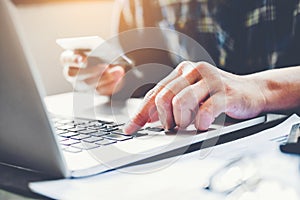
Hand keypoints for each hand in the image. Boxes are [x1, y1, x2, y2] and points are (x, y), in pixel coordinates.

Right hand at [60, 50, 124, 95]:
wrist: (106, 60)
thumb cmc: (97, 51)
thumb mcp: (97, 46)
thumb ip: (98, 48)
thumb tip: (106, 52)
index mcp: (68, 58)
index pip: (66, 59)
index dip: (73, 60)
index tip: (84, 60)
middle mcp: (71, 73)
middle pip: (76, 75)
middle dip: (91, 71)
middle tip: (105, 67)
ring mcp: (80, 84)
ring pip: (88, 84)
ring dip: (104, 78)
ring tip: (117, 72)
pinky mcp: (92, 90)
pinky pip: (100, 91)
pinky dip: (111, 85)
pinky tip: (119, 80)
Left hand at [123, 61, 266, 133]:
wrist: (253, 92)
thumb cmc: (219, 96)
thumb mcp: (192, 97)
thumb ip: (171, 104)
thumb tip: (147, 119)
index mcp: (183, 71)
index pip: (155, 93)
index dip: (140, 113)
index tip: (130, 129)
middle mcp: (194, 71)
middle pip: (164, 97)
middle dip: (163, 119)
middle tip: (171, 128)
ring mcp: (211, 80)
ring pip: (181, 102)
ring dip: (181, 121)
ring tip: (188, 126)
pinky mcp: (226, 92)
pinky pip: (205, 110)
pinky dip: (200, 122)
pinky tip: (203, 125)